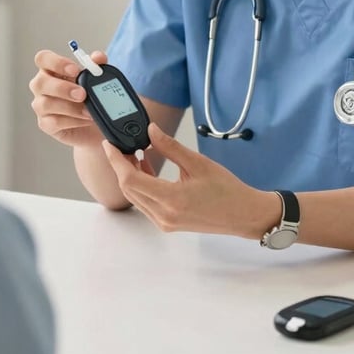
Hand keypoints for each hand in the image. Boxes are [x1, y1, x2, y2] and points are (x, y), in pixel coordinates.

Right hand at [30, 48, 107, 148]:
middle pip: (40, 82)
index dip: (56, 63)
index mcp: (51, 69)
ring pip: (46, 104)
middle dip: (62, 88)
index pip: (43, 59)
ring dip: (70, 107)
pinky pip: (54, 122)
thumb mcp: (97, 78)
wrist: (96, 122)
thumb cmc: (90, 95)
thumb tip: (98, 57)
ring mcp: (41, 105)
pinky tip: (85, 119)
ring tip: (89, 110)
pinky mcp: (45, 124)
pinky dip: (73, 121)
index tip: (75, 70)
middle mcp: (42, 86)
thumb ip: (97, 65)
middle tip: (82, 94)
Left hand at [102, 123, 279, 237]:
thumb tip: (150, 130)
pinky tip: (147, 169)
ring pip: (135, 197)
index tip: (110, 145)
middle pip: (129, 189)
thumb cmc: (226, 189)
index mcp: (171, 199)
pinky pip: (145, 204)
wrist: (243, 214)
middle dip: (121, 166)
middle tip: (122, 145)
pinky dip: (142, 186)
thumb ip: (170, 147)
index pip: (130, 180)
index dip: (116, 161)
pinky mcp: (168, 223)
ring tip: (135, 154)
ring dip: (131, 176)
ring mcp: (165, 222)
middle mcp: (164, 215)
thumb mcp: (198, 162)